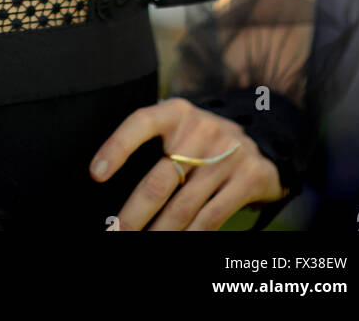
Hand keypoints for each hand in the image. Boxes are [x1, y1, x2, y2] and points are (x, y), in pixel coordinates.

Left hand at [89, 97, 289, 230]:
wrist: (263, 140)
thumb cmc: (202, 140)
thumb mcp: (180, 128)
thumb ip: (154, 146)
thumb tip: (112, 183)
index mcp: (176, 113)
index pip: (140, 123)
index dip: (116, 147)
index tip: (95, 174)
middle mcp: (201, 130)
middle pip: (159, 181)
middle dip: (133, 214)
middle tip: (115, 232)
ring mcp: (227, 155)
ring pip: (183, 207)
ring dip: (160, 233)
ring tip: (142, 245)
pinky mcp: (248, 179)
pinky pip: (211, 217)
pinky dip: (190, 236)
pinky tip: (174, 243)